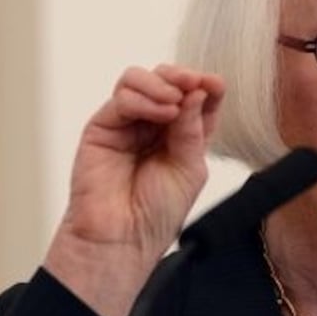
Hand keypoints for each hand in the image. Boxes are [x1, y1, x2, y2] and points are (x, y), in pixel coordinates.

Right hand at [43, 65, 224, 315]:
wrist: (122, 239)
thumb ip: (192, 129)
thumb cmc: (157, 213)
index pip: (194, 97)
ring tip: (174, 104)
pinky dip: (144, 98)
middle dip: (182, 77)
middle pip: (166, 80)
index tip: (214, 83)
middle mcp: (153, 125)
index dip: (204, 85)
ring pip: (139, 80)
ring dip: (161, 84)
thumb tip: (196, 90)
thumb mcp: (190, 168)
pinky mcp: (102, 127)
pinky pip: (122, 98)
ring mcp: (126, 124)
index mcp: (181, 135)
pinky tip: (161, 112)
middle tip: (193, 83)